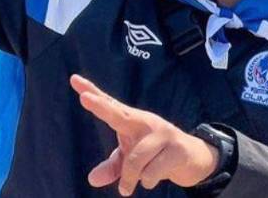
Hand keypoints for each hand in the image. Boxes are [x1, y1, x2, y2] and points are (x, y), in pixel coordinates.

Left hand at [70, 75, 219, 194]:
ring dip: (130, 179)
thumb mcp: (130, 161)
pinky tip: (153, 178)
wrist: (193, 157)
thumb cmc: (155, 154)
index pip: (110, 105)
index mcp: (132, 121)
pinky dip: (147, 182)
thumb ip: (112, 168)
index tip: (74, 80)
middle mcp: (145, 122)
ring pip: (135, 160)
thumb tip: (92, 179)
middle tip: (85, 98)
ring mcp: (163, 133)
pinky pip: (151, 172)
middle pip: (120, 114)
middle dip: (101, 107)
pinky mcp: (177, 148)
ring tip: (128, 188)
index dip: (92, 93)